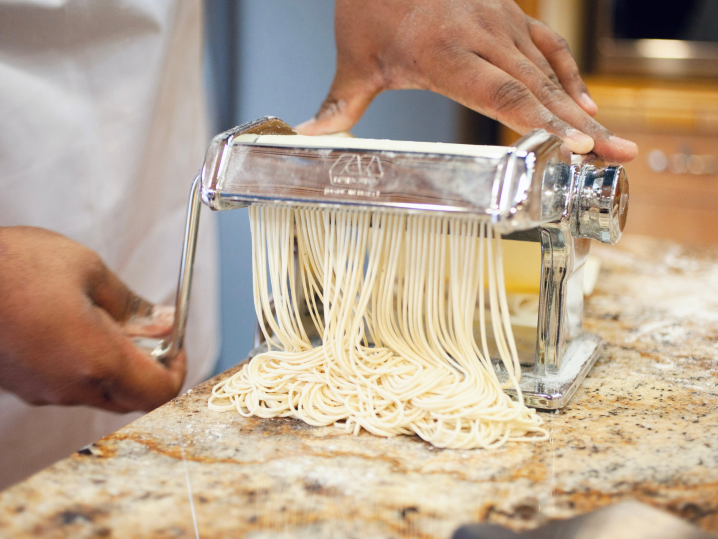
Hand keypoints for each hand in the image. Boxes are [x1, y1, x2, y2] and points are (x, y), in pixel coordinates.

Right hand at [0, 227, 184, 412]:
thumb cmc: (12, 266)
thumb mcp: (87, 270)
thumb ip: (132, 305)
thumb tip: (165, 321)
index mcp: (95, 360)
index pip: (160, 392)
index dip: (179, 369)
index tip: (178, 342)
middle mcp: (69, 387)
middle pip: (132, 397)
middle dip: (151, 365)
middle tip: (150, 328)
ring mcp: (42, 391)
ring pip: (101, 392)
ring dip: (118, 363)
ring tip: (107, 318)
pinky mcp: (21, 386)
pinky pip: (69, 385)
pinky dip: (87, 364)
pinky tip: (76, 326)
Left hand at [297, 0, 637, 162]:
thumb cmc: (370, 5)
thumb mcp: (353, 61)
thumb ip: (338, 108)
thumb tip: (306, 142)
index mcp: (442, 52)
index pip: (498, 92)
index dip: (539, 119)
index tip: (575, 143)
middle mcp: (479, 36)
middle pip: (537, 87)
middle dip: (579, 126)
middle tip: (617, 155)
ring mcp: (499, 23)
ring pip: (548, 71)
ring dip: (583, 108)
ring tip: (614, 142)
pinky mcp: (508, 17)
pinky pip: (548, 47)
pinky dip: (569, 76)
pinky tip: (585, 103)